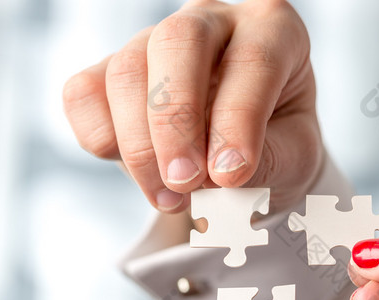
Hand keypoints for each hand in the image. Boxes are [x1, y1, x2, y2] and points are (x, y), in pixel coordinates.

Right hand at [63, 0, 320, 212]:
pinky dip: (102, 139)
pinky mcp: (110, 70)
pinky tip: (141, 174)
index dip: (238, 120)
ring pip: (126, 70)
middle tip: (185, 182)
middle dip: (175, 121)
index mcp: (273, 31)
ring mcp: (155, 39)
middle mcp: (212, 22)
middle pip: (177, 41)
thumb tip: (213, 176)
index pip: (253, 60)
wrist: (243, 157)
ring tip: (171, 198)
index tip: (231, 175)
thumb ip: (266, 162)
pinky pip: (84, 93)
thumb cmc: (278, 146)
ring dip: (140, 146)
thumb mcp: (294, 158)